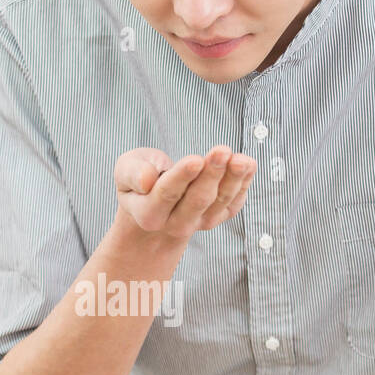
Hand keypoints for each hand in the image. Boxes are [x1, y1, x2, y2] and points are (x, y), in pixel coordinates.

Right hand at [114, 144, 255, 242]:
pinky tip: (249, 166)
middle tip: (222, 150)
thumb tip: (146, 179)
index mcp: (149, 213)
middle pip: (197, 200)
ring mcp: (199, 223)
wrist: (154, 206)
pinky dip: (243, 185)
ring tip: (242, 159)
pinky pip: (233, 205)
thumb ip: (131, 173)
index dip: (182, 177)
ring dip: (233, 179)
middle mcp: (175, 223)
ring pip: (220, 203)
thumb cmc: (139, 181)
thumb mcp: (125, 170)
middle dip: (212, 174)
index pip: (166, 194)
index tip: (196, 160)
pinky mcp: (217, 217)